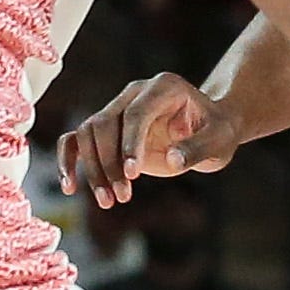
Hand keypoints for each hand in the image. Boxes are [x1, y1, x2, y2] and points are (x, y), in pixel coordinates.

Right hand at [57, 72, 242, 208]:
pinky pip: (77, 140)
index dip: (130, 143)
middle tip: (122, 197)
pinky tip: (70, 187)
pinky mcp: (107, 128)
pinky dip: (70, 161)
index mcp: (164, 87)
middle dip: (109, 163)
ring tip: (108, 201)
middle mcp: (135, 93)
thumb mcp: (219, 141)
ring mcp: (117, 107)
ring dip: (93, 169)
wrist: (209, 128)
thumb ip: (198, 149)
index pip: (137, 113)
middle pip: (105, 123)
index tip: (132, 175)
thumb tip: (172, 160)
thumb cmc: (217, 132)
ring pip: (87, 134)